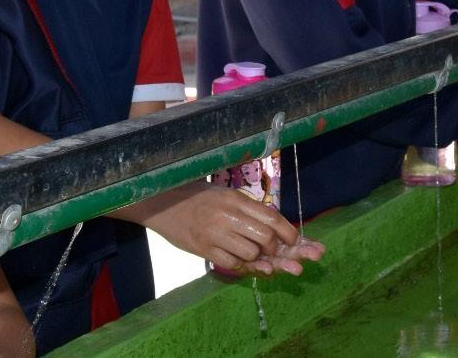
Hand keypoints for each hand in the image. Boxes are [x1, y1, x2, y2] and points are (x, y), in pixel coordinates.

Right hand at [135, 183, 324, 275]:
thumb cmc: (196, 196)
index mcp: (236, 198)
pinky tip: (244, 262)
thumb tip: (276, 225)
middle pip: (266, 238)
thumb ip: (247, 208)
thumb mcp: (224, 193)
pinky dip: (243, 265)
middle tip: (278, 252)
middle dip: (278, 249)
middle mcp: (228, 215)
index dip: (289, 232)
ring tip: (258, 255)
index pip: (271, 217)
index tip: (296, 241)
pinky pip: (232, 263)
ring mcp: (215, 234)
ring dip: (260, 258)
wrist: (160, 202)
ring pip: (252, 254)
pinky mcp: (203, 249)